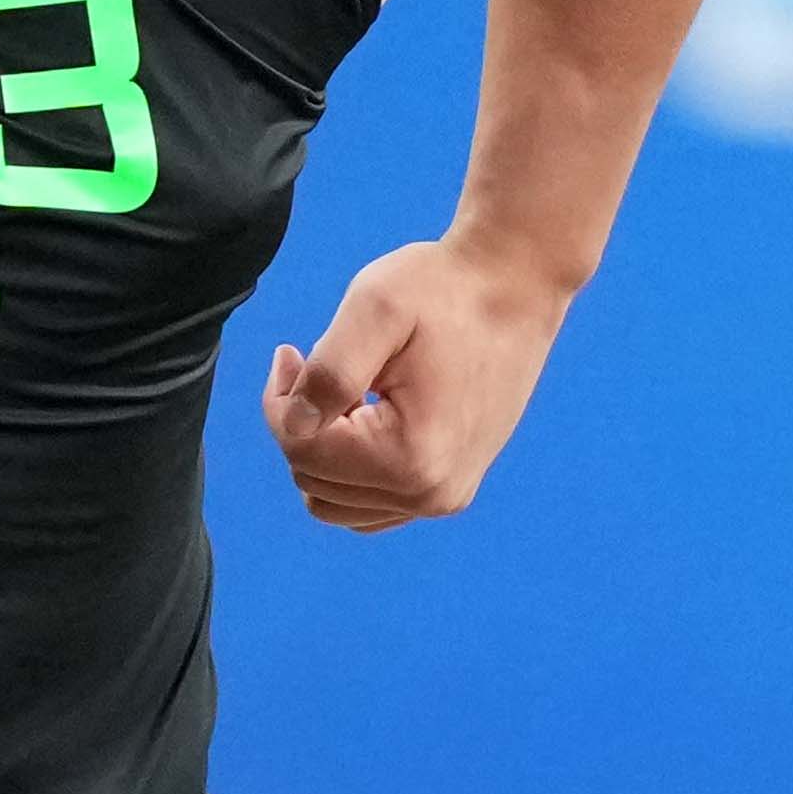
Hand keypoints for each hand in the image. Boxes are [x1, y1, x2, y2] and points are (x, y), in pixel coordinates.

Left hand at [261, 233, 579, 532]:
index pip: (301, 453)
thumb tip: (293, 426)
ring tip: (343, 392)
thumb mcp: (375, 308)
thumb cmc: (444, 290)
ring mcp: (443, 498)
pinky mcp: (449, 490)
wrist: (513, 287)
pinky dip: (350, 470)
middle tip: (312, 362)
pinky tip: (361, 418)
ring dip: (322, 450)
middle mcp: (431, 494)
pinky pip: (370, 506)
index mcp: (411, 457)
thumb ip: (327, 373)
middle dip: (299, 424)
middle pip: (314, 480)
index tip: (290, 353)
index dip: (279, 401)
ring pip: (335, 502)